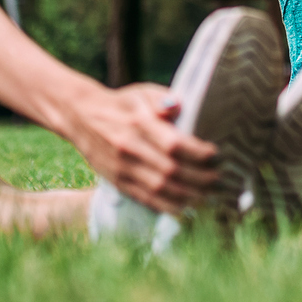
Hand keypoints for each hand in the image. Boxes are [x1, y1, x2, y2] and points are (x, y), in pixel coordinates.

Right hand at [66, 81, 218, 213]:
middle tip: (220, 180)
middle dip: (199, 179)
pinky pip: (145, 198)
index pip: (173, 144)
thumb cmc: (121, 103)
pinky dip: (167, 206)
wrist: (81, 116)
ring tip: (209, 197)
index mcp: (139, 123)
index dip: (197, 153)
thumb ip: (162, 98)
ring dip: (188, 196)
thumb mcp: (141, 92)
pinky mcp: (118, 181)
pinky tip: (185, 209)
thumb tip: (178, 105)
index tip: (216, 155)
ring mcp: (122, 167)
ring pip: (159, 188)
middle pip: (170, 170)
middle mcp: (130, 147)